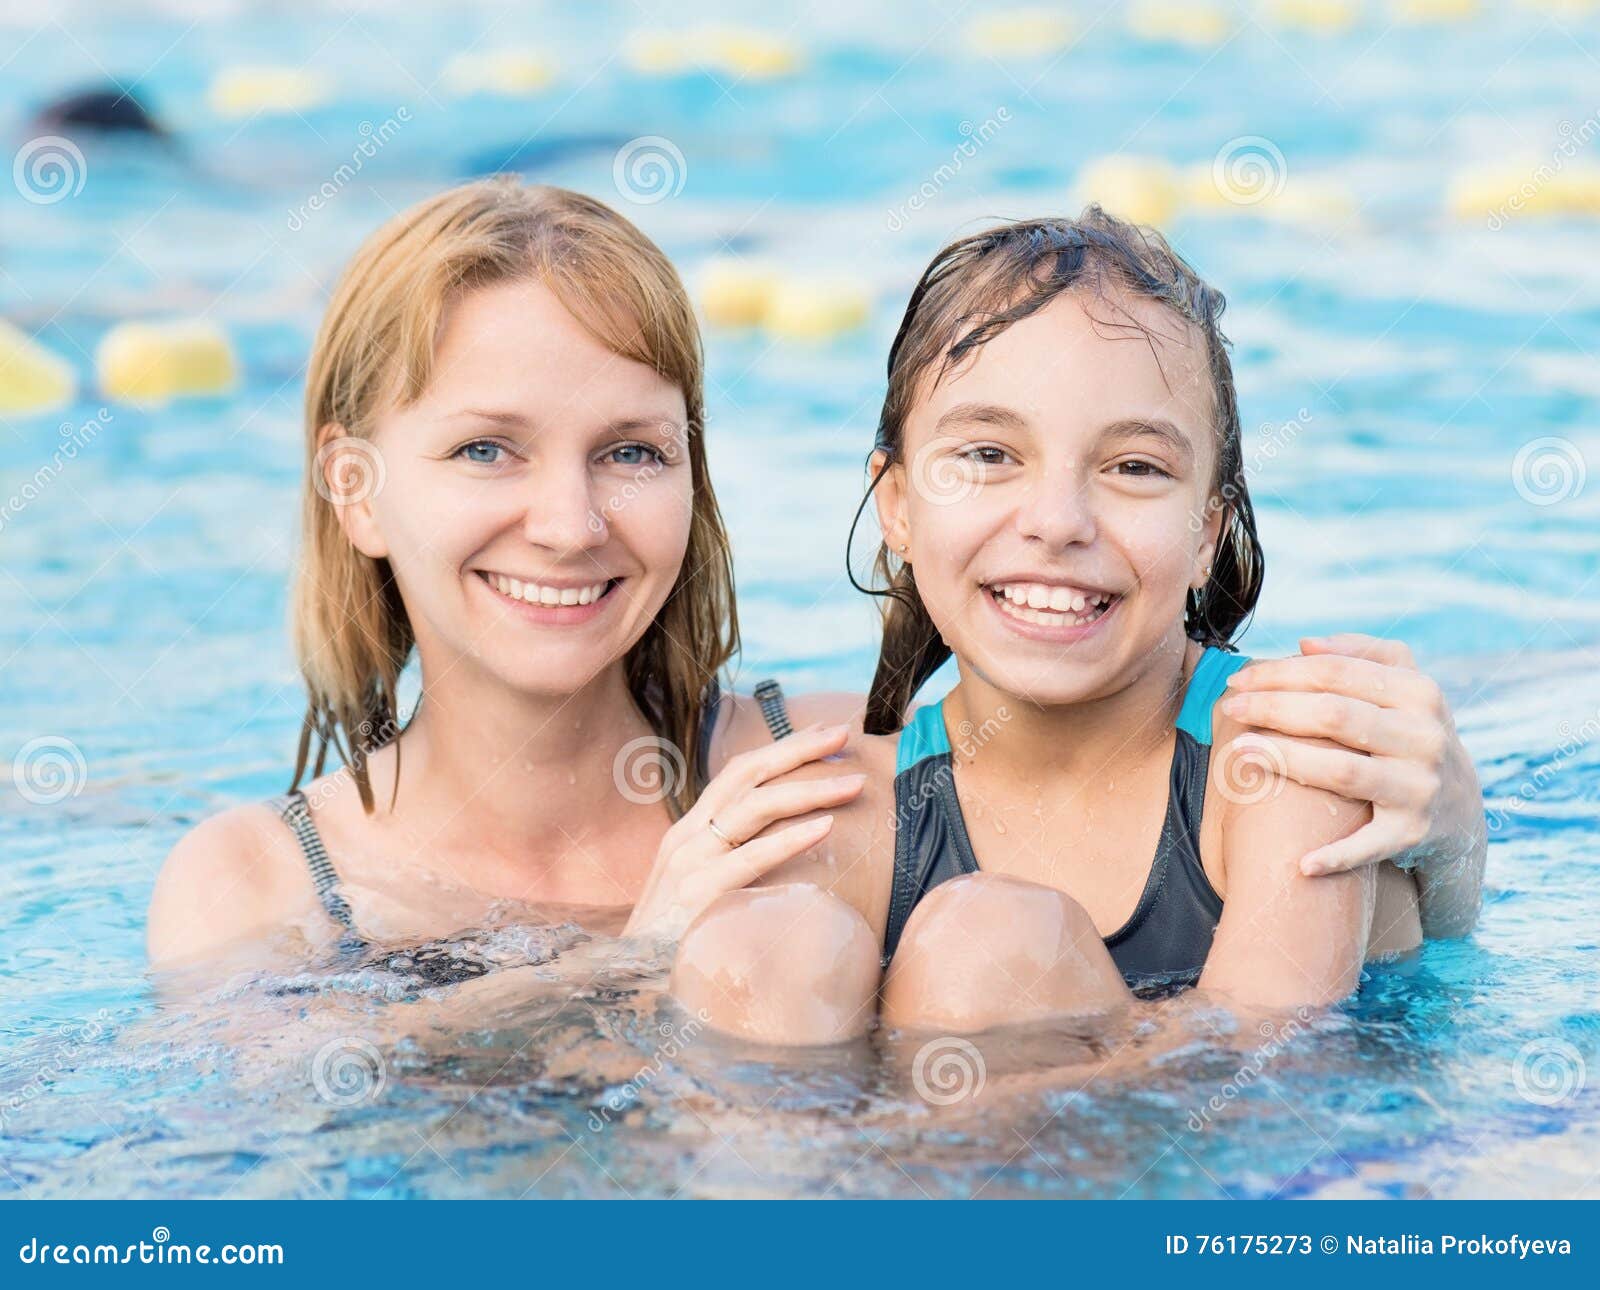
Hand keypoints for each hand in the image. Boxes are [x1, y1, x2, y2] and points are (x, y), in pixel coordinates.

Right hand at [623, 724, 866, 940]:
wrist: (632, 990)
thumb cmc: (679, 943)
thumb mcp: (703, 891)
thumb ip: (734, 863)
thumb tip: (790, 846)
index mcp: (690, 832)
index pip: (739, 773)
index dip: (783, 748)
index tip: (826, 734)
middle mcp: (686, 838)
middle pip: (747, 775)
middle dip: (798, 749)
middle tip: (845, 733)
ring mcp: (688, 865)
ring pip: (754, 807)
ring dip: (808, 789)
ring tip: (853, 782)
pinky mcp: (696, 897)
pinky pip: (750, 858)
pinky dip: (791, 839)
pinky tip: (826, 827)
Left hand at [1218, 634, 1480, 875]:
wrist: (1460, 807)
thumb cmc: (1409, 732)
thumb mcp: (1405, 686)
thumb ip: (1361, 654)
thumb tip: (1305, 643)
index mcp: (1419, 693)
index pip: (1337, 673)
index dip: (1281, 673)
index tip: (1238, 680)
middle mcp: (1425, 738)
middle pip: (1334, 715)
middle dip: (1274, 708)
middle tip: (1230, 708)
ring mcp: (1420, 787)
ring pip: (1342, 771)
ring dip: (1285, 761)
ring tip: (1237, 752)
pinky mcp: (1414, 833)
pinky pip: (1368, 845)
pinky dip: (1336, 856)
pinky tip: (1300, 864)